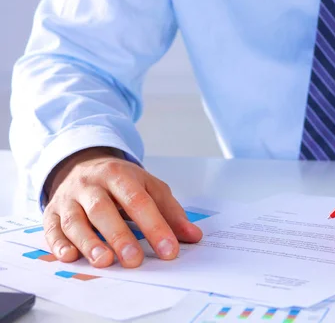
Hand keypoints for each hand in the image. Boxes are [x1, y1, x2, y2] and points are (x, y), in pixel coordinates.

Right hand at [42, 147, 202, 267]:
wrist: (83, 164)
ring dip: (89, 242)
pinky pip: (52, 229)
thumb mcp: (149, 187)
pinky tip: (70, 257)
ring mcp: (68, 198)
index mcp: (119, 175)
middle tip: (134, 259)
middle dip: (119, 235)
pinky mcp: (51, 212)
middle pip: (103, 209)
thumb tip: (193, 236)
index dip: (154, 226)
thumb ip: (170, 211)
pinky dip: (58, 245)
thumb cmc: (121, 182)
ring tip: (105, 261)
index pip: (138, 201)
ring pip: (75, 220)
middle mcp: (91, 185)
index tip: (168, 250)